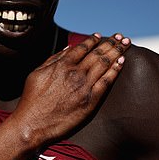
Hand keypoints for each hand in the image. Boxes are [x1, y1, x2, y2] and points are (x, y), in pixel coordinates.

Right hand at [13, 33, 129, 145]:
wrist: (33, 124)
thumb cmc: (32, 100)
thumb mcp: (36, 73)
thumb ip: (53, 59)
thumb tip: (68, 48)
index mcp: (62, 65)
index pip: (82, 47)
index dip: (93, 40)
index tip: (100, 35)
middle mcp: (75, 73)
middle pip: (98, 53)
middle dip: (111, 43)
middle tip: (121, 36)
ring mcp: (84, 86)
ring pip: (105, 64)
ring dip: (117, 51)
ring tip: (126, 44)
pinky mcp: (90, 101)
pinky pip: (106, 82)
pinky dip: (115, 70)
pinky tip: (122, 62)